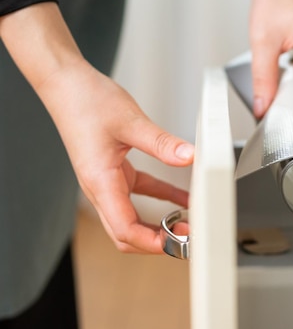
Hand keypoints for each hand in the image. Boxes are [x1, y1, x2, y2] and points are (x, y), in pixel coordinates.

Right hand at [1, 2, 192, 253]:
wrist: (67, 84)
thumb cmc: (85, 101)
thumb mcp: (131, 122)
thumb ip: (162, 143)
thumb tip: (189, 157)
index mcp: (100, 182)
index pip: (125, 229)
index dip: (152, 242)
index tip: (177, 244)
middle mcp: (101, 187)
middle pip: (126, 233)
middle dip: (156, 242)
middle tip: (186, 240)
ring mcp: (108, 181)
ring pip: (132, 217)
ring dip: (159, 224)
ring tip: (188, 225)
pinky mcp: (115, 170)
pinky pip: (141, 192)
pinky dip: (162, 198)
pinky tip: (183, 197)